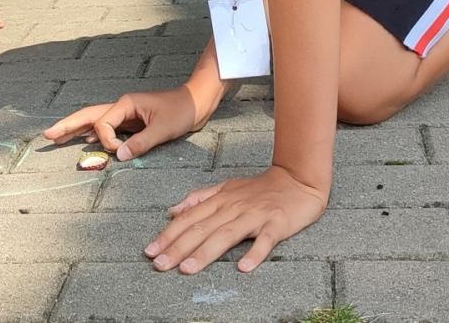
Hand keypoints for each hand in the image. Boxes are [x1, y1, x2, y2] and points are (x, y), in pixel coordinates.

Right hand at [43, 87, 207, 160]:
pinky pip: (108, 128)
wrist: (197, 102)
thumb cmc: (182, 111)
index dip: (106, 141)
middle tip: (47, 135)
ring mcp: (126, 114)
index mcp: (126, 104)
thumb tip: (118, 157)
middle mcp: (122, 107)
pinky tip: (84, 140)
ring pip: (95, 121)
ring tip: (57, 137)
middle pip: (88, 115)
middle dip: (68, 125)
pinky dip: (94, 134)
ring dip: (77, 129)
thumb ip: (141, 143)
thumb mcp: (163, 129)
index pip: (103, 124)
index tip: (120, 151)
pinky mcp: (132, 122)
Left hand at [144, 166, 326, 274]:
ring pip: (226, 235)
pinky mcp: (276, 223)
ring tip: (187, 269)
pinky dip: (255, 253)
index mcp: (219, 200)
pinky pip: (265, 240)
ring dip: (206, 252)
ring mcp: (255, 215)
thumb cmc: (259, 189)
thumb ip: (199, 198)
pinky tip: (244, 268)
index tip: (150, 251)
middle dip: (178, 248)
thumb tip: (173, 211)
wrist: (298, 180)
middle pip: (202, 229)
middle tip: (159, 265)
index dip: (168, 235)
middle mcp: (233, 207)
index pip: (188, 219)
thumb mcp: (226, 188)